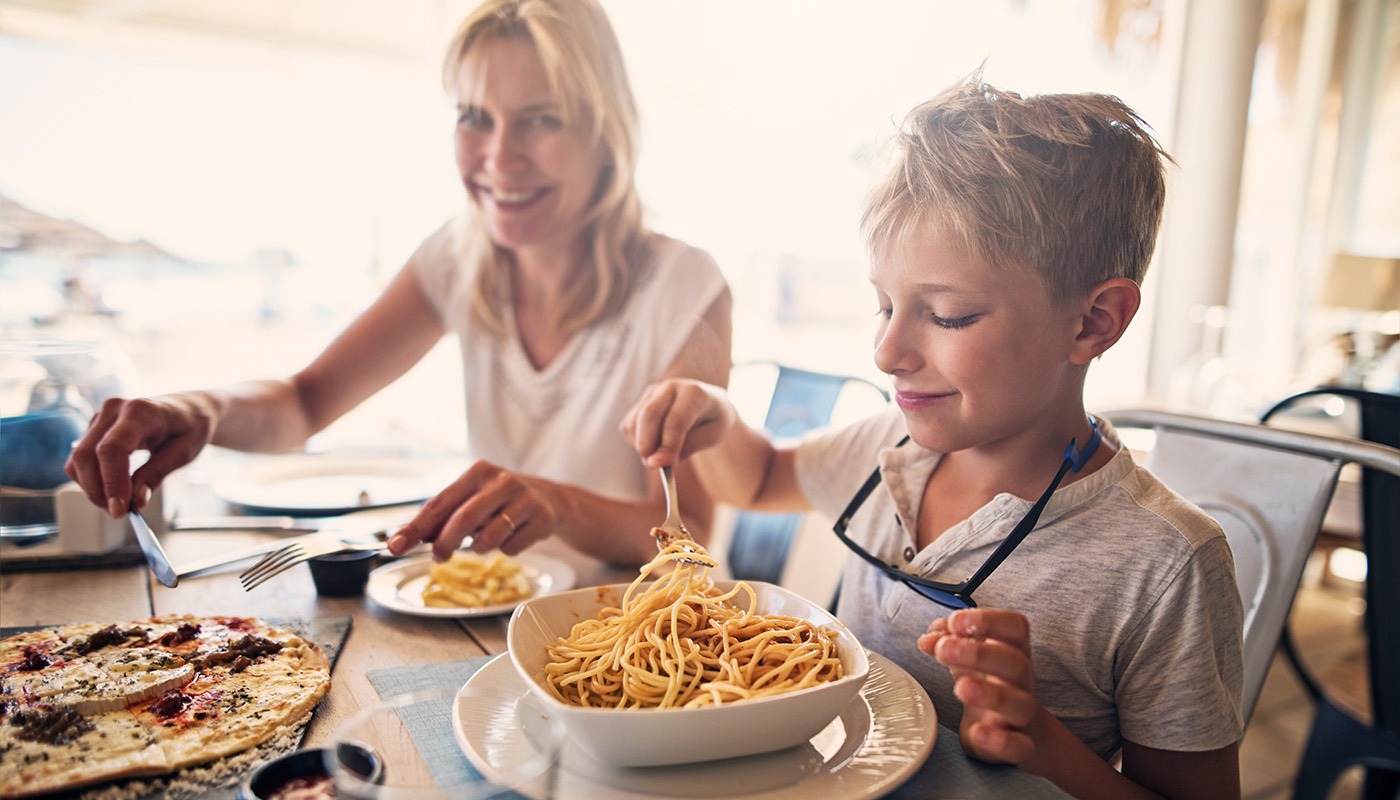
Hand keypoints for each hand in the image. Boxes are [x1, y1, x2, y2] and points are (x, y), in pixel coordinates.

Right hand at [64, 395, 216, 517]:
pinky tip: (110, 490)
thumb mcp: (184, 452)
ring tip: (117, 503)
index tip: (119, 509)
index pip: (112, 449)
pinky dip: (90, 479)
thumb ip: (156, 474)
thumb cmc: (190, 427)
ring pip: (78, 458)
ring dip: (92, 487)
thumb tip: (136, 501)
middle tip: (118, 513)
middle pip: (87, 454)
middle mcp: (114, 409)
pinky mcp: (94, 428)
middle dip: (98, 490)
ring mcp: (101, 417)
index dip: (111, 482)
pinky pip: (80, 458)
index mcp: (141, 411)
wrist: (188, 410)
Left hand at [386, 460, 558, 560]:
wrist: (552, 499)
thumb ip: (442, 517)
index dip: (415, 527)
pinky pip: (513, 547)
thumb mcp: (473, 499)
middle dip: (445, 544)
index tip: (395, 546)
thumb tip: (404, 539)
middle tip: (438, 557)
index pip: (439, 503)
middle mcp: (502, 480)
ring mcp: (526, 498)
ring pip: (489, 538)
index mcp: (478, 472)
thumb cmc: (501, 501)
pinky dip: (507, 550)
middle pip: (463, 519)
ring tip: (486, 540)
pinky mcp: (543, 517)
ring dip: (480, 548)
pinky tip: (514, 536)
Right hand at [621, 379, 733, 467]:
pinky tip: (654, 445)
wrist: (709, 401)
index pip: (675, 420)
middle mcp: (670, 387)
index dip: (668, 445)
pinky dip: (635, 442)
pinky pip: (628, 426)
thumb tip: (660, 461)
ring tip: (660, 454)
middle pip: (649, 415)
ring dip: (641, 445)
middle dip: (647, 445)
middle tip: (654, 465)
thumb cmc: (713, 420)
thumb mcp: (713, 435)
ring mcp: (653, 392)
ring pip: (634, 422)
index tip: (665, 466)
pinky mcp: (641, 400)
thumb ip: (689, 447)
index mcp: (694, 393)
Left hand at [918, 608, 1045, 765]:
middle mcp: (1021, 680)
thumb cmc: (990, 684)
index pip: (1015, 627)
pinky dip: (999, 741)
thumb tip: (929, 637)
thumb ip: (948, 641)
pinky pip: (1018, 746)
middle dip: (979, 653)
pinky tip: (977, 731)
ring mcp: (1022, 714)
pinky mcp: (1019, 745)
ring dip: (991, 694)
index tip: (956, 621)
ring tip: (961, 687)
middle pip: (1014, 661)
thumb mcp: (968, 659)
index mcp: (1012, 651)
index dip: (989, 620)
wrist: (1017, 732)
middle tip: (944, 650)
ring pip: (1020, 703)